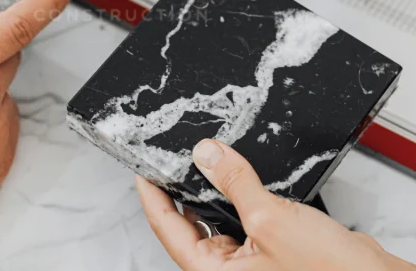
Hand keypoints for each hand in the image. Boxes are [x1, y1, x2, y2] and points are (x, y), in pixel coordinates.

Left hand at [137, 139, 415, 270]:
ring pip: (219, 221)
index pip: (167, 228)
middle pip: (190, 225)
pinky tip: (244, 177)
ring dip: (216, 192)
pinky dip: (242, 197)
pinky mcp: (273, 252)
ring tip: (210, 160)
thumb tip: (206, 155)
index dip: (152, 195)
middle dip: (185, 189)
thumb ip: (234, 182)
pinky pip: (245, 219)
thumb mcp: (271, 218)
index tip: (142, 169)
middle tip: (175, 156)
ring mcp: (250, 263)